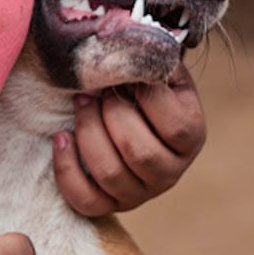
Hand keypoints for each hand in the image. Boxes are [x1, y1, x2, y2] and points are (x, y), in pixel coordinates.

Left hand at [53, 63, 205, 214]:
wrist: (129, 117)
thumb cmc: (143, 91)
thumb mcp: (159, 74)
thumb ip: (155, 63)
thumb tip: (140, 48)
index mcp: (191, 138)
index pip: (174, 126)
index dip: (145, 98)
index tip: (126, 78)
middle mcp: (171, 172)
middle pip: (139, 152)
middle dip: (110, 115)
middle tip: (97, 92)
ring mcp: (141, 193)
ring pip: (110, 174)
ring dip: (88, 133)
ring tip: (80, 105)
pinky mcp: (110, 206)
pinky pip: (86, 200)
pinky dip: (67, 169)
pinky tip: (62, 138)